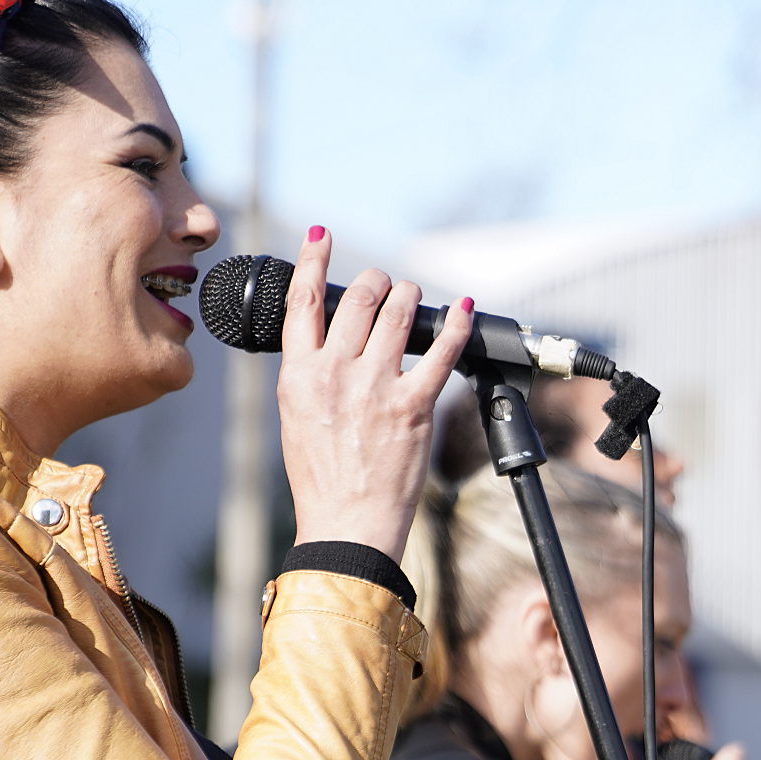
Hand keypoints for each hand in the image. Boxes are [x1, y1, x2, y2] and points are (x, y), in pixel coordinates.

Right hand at [276, 226, 467, 561]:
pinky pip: (443, 351)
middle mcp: (336, 373)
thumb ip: (310, 373)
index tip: (321, 235)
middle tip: (385, 285)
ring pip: (400, 311)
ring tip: (413, 295)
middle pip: (361, 297)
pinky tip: (463, 309)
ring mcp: (377, 387)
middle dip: (378, 281)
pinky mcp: (416, 406)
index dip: (314, 259)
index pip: (304, 300)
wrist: (347, 524)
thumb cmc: (321, 477)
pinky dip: (457, 324)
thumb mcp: (296, 416)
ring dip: (411, 294)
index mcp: (299, 374)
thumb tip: (329, 340)